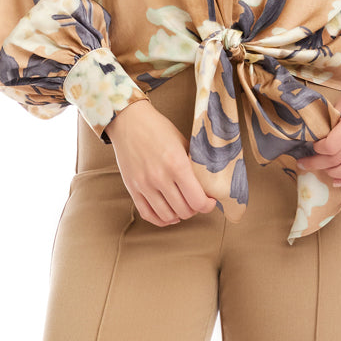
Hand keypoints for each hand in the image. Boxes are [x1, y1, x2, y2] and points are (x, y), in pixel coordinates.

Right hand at [105, 100, 215, 226]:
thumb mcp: (182, 141)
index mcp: (177, 164)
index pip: (197, 200)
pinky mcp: (132, 188)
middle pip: (184, 211)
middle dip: (195, 209)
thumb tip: (208, 182)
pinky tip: (169, 213)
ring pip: (167, 216)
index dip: (208, 205)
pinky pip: (148, 214)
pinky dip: (161, 219)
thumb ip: (193, 163)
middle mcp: (160, 177)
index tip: (210, 201)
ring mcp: (144, 185)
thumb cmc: (158, 128)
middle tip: (197, 201)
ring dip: (179, 215)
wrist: (129, 121)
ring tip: (183, 206)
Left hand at [298, 76, 340, 185]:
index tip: (313, 146)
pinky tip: (339, 179)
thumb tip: (320, 136)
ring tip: (323, 170)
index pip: (332, 144)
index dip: (318, 149)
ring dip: (334, 174)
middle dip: (319, 163)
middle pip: (340, 158)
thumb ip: (334, 117)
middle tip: (306, 163)